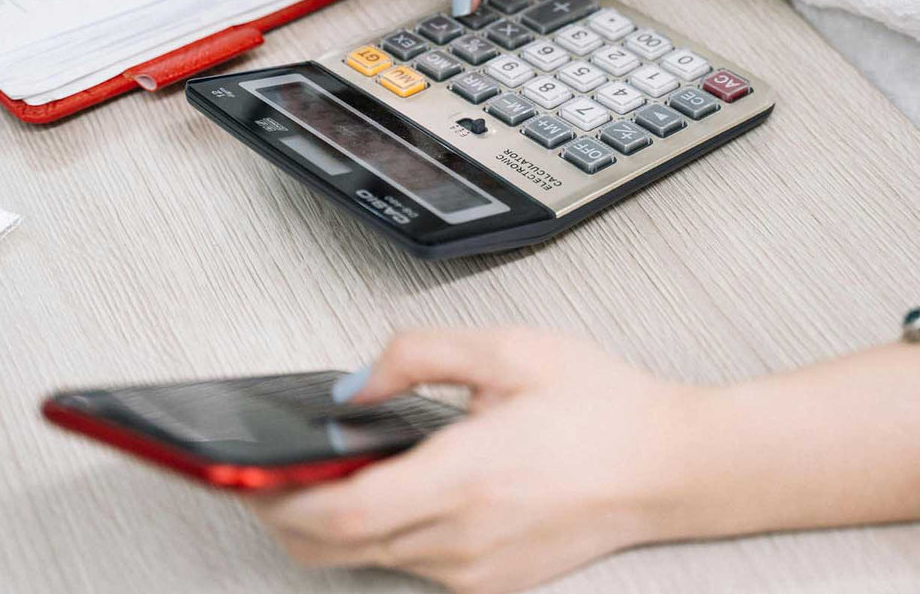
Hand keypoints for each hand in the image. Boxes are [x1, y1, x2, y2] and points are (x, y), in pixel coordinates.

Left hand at [245, 328, 696, 593]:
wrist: (672, 466)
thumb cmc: (604, 407)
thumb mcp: (510, 350)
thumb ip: (418, 353)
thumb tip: (355, 384)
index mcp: (466, 477)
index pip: (341, 514)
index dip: (279, 500)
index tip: (247, 475)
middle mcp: (464, 538)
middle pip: (337, 549)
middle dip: (285, 516)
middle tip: (262, 476)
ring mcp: (476, 571)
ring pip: (369, 560)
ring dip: (332, 526)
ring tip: (321, 476)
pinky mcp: (489, 582)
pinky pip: (409, 566)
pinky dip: (379, 536)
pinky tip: (388, 492)